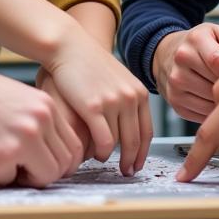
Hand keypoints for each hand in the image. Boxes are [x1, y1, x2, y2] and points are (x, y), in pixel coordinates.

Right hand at [0, 52, 79, 186]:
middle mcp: (41, 120)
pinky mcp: (4, 153)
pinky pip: (9, 180)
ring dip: (24, 179)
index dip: (62, 164)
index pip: (74, 146)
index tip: (46, 168)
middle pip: (63, 165)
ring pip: (45, 177)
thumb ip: (38, 122)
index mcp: (46, 106)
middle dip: (43, 175)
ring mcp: (26, 137)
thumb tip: (47, 153)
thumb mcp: (20, 99)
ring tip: (3, 165)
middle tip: (21, 170)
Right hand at [46, 29, 152, 175]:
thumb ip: (126, 100)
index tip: (138, 163)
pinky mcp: (94, 107)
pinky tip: (95, 154)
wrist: (70, 47)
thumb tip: (129, 128)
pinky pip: (103, 141)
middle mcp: (130, 98)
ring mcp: (113, 102)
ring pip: (118, 142)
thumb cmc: (89, 64)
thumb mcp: (118, 79)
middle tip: (126, 172)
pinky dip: (101, 152)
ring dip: (112, 156)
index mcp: (138, 92)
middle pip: (135, 140)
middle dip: (131, 160)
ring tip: (104, 160)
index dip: (143, 151)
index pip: (147, 130)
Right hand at [152, 24, 218, 122]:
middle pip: (217, 84)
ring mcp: (175, 85)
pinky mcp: (176, 103)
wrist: (168, 53)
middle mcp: (181, 61)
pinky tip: (215, 99)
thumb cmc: (201, 44)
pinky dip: (213, 110)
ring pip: (212, 103)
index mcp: (195, 40)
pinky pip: (204, 115)